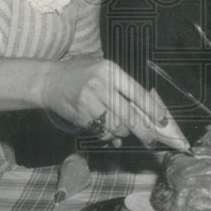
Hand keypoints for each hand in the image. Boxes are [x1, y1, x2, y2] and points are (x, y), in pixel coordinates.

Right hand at [39, 56, 186, 149]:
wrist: (49, 81)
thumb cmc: (80, 74)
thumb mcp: (103, 70)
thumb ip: (122, 87)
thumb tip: (145, 111)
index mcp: (110, 70)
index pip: (137, 93)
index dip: (152, 109)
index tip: (162, 121)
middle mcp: (100, 85)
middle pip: (129, 114)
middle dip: (143, 131)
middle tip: (151, 140)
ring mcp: (89, 101)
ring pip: (116, 126)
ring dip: (122, 133)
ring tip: (121, 130)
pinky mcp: (80, 115)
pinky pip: (101, 131)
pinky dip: (108, 136)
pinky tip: (107, 132)